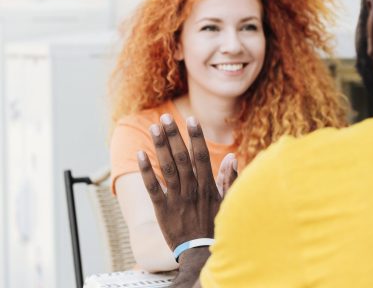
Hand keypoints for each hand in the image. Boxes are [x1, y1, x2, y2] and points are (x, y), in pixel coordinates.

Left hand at [136, 113, 235, 249]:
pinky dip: (146, 171)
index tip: (191, 119)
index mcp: (208, 187)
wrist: (201, 254)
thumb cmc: (215, 226)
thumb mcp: (227, 202)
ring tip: (154, 128)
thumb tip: (232, 157)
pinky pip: (152, 187)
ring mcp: (176, 199)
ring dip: (160, 146)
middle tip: (166, 118)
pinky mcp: (162, 210)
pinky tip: (140, 154)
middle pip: (181, 157)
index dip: (195, 136)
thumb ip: (228, 179)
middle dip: (173, 135)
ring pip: (167, 168)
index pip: (201, 156)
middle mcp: (192, 190)